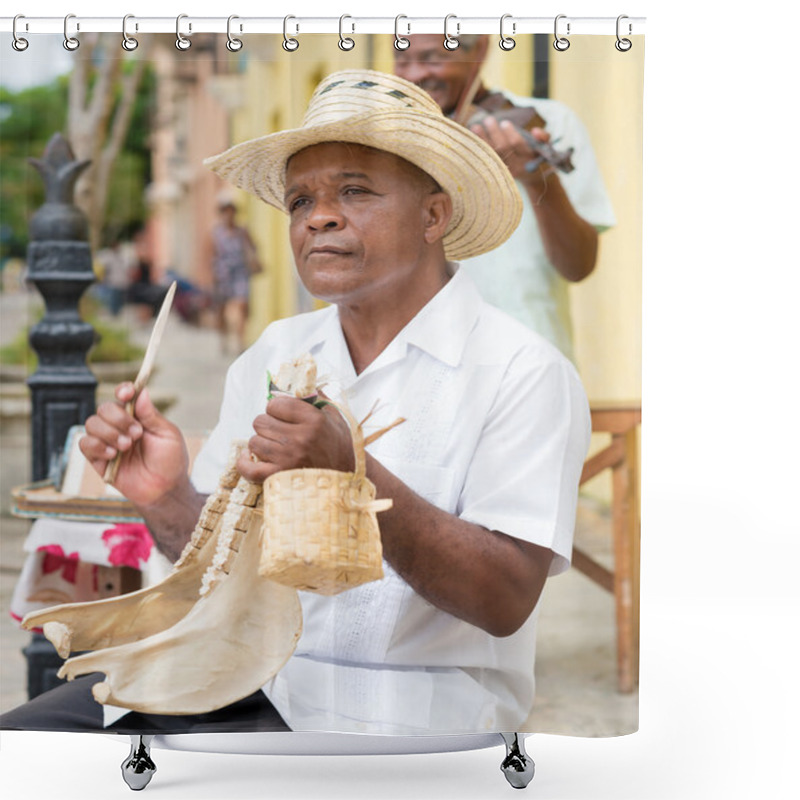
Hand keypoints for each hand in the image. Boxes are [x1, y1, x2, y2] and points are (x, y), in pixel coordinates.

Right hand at [80, 383, 188, 506]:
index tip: (127, 394)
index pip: (124, 396)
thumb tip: (141, 392)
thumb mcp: (168, 435)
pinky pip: (84, 444)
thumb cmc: (170, 461)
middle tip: (136, 434)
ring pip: (92, 423)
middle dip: (119, 418)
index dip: (123, 391)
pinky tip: (112, 454)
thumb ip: (152, 415)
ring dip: (109, 433)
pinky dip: (97, 446)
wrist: (165, 489)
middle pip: (104, 408)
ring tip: (126, 446)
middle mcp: (120, 426)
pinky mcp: (97, 459)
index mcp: (138, 417)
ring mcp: (107, 442)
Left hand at [237, 395, 353, 482]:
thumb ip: (316, 397)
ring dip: (261, 443)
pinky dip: (245, 462)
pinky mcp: (279, 477)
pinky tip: (249, 457)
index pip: (275, 404)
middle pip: (260, 422)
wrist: (347, 477)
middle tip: (278, 431)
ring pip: (254, 442)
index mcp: (313, 420)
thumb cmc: (339, 444)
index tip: (282, 414)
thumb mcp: (334, 416)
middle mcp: (299, 439)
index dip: (276, 408)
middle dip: (267, 424)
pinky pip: (249, 468)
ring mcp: (288, 459)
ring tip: (274, 447)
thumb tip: (296, 382)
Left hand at [470, 116, 552, 187]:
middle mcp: (517, 167)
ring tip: (475, 126)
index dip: (510, 133)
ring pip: (492, 155)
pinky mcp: (496, 175)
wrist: (533, 178)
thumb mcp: (546, 148)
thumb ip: (543, 138)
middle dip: (495, 134)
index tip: (505, 123)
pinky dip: (479, 150)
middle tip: (488, 119)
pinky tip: (471, 139)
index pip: (518, 144)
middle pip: (503, 149)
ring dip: (483, 140)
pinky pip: (486, 161)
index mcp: (529, 159)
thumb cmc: (537, 156)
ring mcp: (506, 173)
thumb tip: (535, 131)